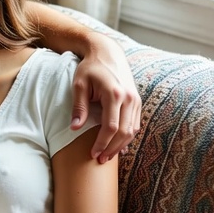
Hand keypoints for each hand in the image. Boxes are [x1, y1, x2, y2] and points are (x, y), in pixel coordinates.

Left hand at [71, 36, 141, 161]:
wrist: (107, 52)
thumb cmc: (90, 68)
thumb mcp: (79, 84)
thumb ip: (79, 107)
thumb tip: (75, 128)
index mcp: (115, 94)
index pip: (110, 127)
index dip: (102, 143)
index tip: (92, 154)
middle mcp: (129, 98)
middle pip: (124, 132)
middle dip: (112, 149)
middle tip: (100, 160)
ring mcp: (136, 100)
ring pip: (132, 130)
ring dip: (121, 145)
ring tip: (108, 156)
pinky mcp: (138, 101)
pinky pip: (135, 124)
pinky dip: (127, 137)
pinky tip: (117, 146)